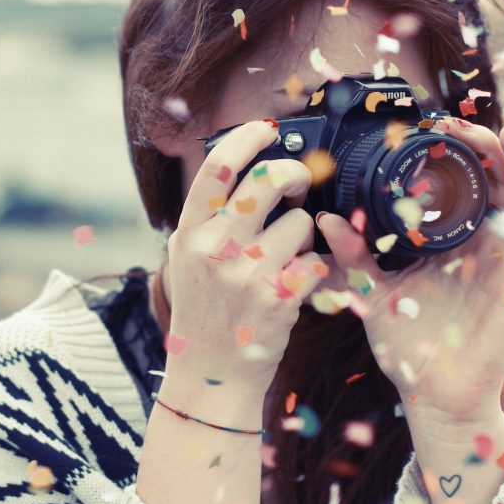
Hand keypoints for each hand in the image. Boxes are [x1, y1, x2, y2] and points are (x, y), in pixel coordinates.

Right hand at [163, 119, 328, 397]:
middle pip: (268, 180)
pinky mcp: (278, 297)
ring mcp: (246, 273)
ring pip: (302, 222)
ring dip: (303, 236)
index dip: (246, 138)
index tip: (267, 129)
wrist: (210, 375)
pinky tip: (293, 286)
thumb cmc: (204, 312)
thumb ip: (208, 218)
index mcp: (190, 233)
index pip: (217, 167)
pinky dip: (312, 270)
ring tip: (284, 259)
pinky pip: (315, 260)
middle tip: (300, 182)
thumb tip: (242, 165)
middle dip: (294, 173)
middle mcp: (215, 248)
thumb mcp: (188, 259)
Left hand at [315, 120, 503, 421]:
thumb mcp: (374, 291)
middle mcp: (486, 242)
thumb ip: (354, 255)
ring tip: (499, 133)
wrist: (435, 396)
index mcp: (454, 240)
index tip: (430, 125)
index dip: (455, 150)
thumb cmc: (410, 346)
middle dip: (482, 144)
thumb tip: (327, 217)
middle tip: (455, 123)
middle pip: (497, 178)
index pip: (463, 182)